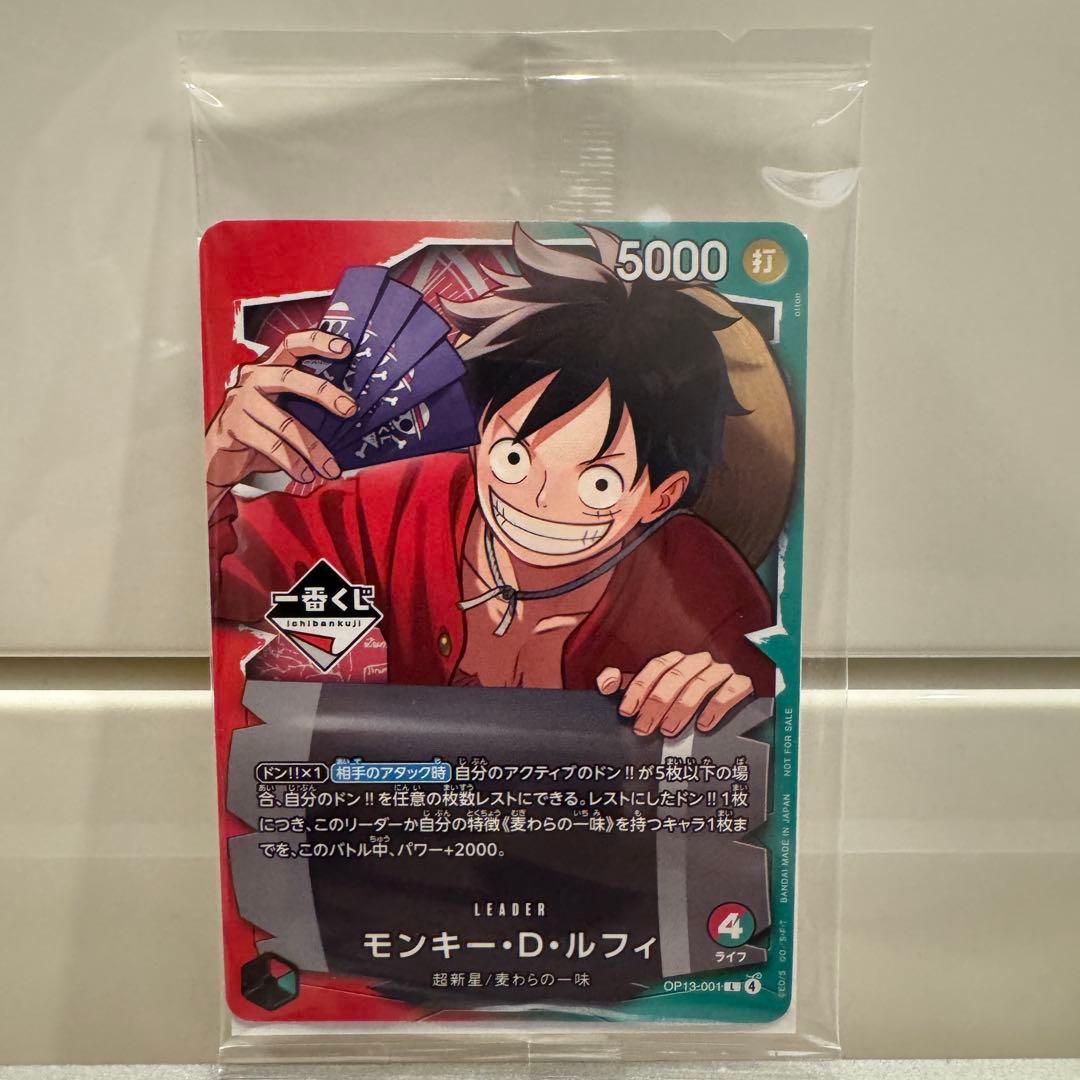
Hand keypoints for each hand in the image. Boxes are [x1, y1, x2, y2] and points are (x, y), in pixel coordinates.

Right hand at [206, 330, 356, 514]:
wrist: (218, 457)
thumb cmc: (259, 431)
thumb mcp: (283, 412)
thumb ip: (306, 406)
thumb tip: (348, 414)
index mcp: (268, 369)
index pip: (291, 344)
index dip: (317, 341)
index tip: (345, 347)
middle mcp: (252, 378)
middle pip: (289, 378)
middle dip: (323, 392)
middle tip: (349, 409)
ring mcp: (240, 401)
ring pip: (285, 422)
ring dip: (313, 449)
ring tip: (330, 468)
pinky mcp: (233, 426)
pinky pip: (271, 445)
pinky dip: (292, 463)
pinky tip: (305, 475)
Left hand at [596, 651, 753, 736]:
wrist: (728, 703)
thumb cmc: (684, 698)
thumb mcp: (653, 691)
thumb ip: (626, 684)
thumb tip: (604, 682)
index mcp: (677, 660)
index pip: (656, 667)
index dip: (640, 688)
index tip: (628, 711)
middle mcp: (698, 662)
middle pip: (676, 676)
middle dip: (657, 703)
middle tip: (645, 727)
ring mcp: (721, 671)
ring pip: (701, 683)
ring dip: (683, 707)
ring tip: (669, 730)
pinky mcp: (741, 683)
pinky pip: (731, 690)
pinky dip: (717, 706)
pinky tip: (704, 725)